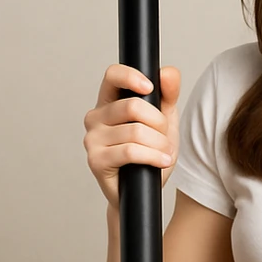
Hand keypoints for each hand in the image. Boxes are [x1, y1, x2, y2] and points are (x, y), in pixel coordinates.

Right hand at [83, 64, 181, 207]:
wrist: (145, 190)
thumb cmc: (151, 153)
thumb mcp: (165, 121)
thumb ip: (168, 95)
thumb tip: (169, 72)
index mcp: (109, 102)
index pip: (113, 75)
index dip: (132, 77)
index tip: (150, 88)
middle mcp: (95, 117)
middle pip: (133, 106)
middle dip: (159, 123)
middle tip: (164, 138)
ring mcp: (92, 139)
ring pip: (135, 131)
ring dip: (159, 144)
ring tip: (164, 153)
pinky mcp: (95, 160)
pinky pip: (130, 151)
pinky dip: (153, 156)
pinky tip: (162, 162)